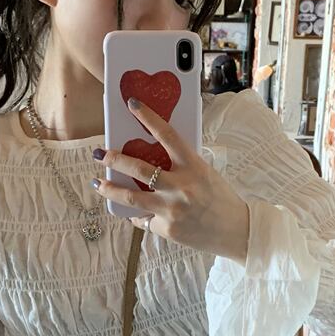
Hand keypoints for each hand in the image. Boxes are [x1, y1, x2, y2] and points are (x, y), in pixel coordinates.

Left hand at [92, 97, 249, 262]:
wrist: (236, 231)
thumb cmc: (220, 198)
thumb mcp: (204, 174)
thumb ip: (180, 166)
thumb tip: (149, 159)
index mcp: (194, 166)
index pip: (168, 135)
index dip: (148, 117)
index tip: (132, 104)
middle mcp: (181, 186)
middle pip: (139, 168)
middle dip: (114, 158)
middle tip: (99, 153)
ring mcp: (172, 209)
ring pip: (131, 197)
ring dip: (110, 189)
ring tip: (98, 184)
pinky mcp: (167, 228)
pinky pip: (144, 219)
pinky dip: (139, 215)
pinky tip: (133, 213)